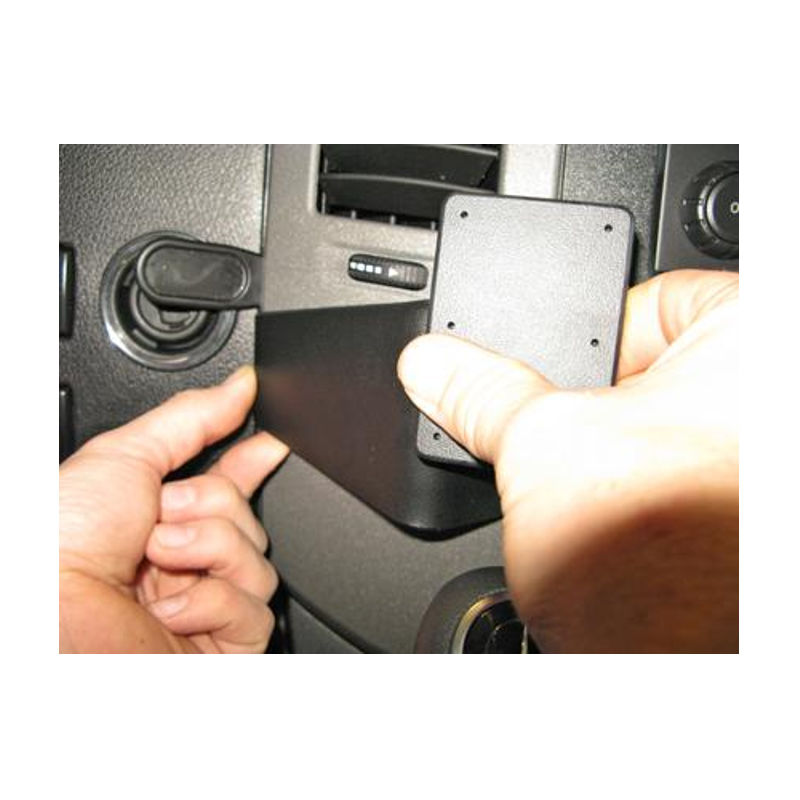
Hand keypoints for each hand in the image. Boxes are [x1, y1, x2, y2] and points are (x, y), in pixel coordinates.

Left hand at [59, 366, 288, 652]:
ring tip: (160, 560)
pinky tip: (170, 608)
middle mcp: (184, 566)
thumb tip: (240, 386)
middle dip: (211, 508)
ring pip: (260, 565)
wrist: (51, 613)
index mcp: (162, 521)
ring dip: (209, 553)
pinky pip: (255, 612)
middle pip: (251, 520)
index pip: (230, 487)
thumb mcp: (124, 456)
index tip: (268, 441)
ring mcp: (202, 609)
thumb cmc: (61, 542)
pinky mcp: (218, 648)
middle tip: (163, 518)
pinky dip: (213, 604)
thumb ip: (191, 419)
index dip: (252, 462)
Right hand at [398, 270, 737, 652]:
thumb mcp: (541, 449)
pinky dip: (632, 493)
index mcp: (753, 345)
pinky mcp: (733, 525)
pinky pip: (670, 482)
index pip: (655, 294)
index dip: (586, 326)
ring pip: (658, 433)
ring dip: (609, 454)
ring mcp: (751, 472)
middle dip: (591, 402)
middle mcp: (768, 409)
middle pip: (654, 368)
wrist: (677, 675)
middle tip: (557, 432)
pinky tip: (607, 520)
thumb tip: (432, 362)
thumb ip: (484, 393)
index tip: (551, 363)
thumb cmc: (666, 572)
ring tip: (584, 489)